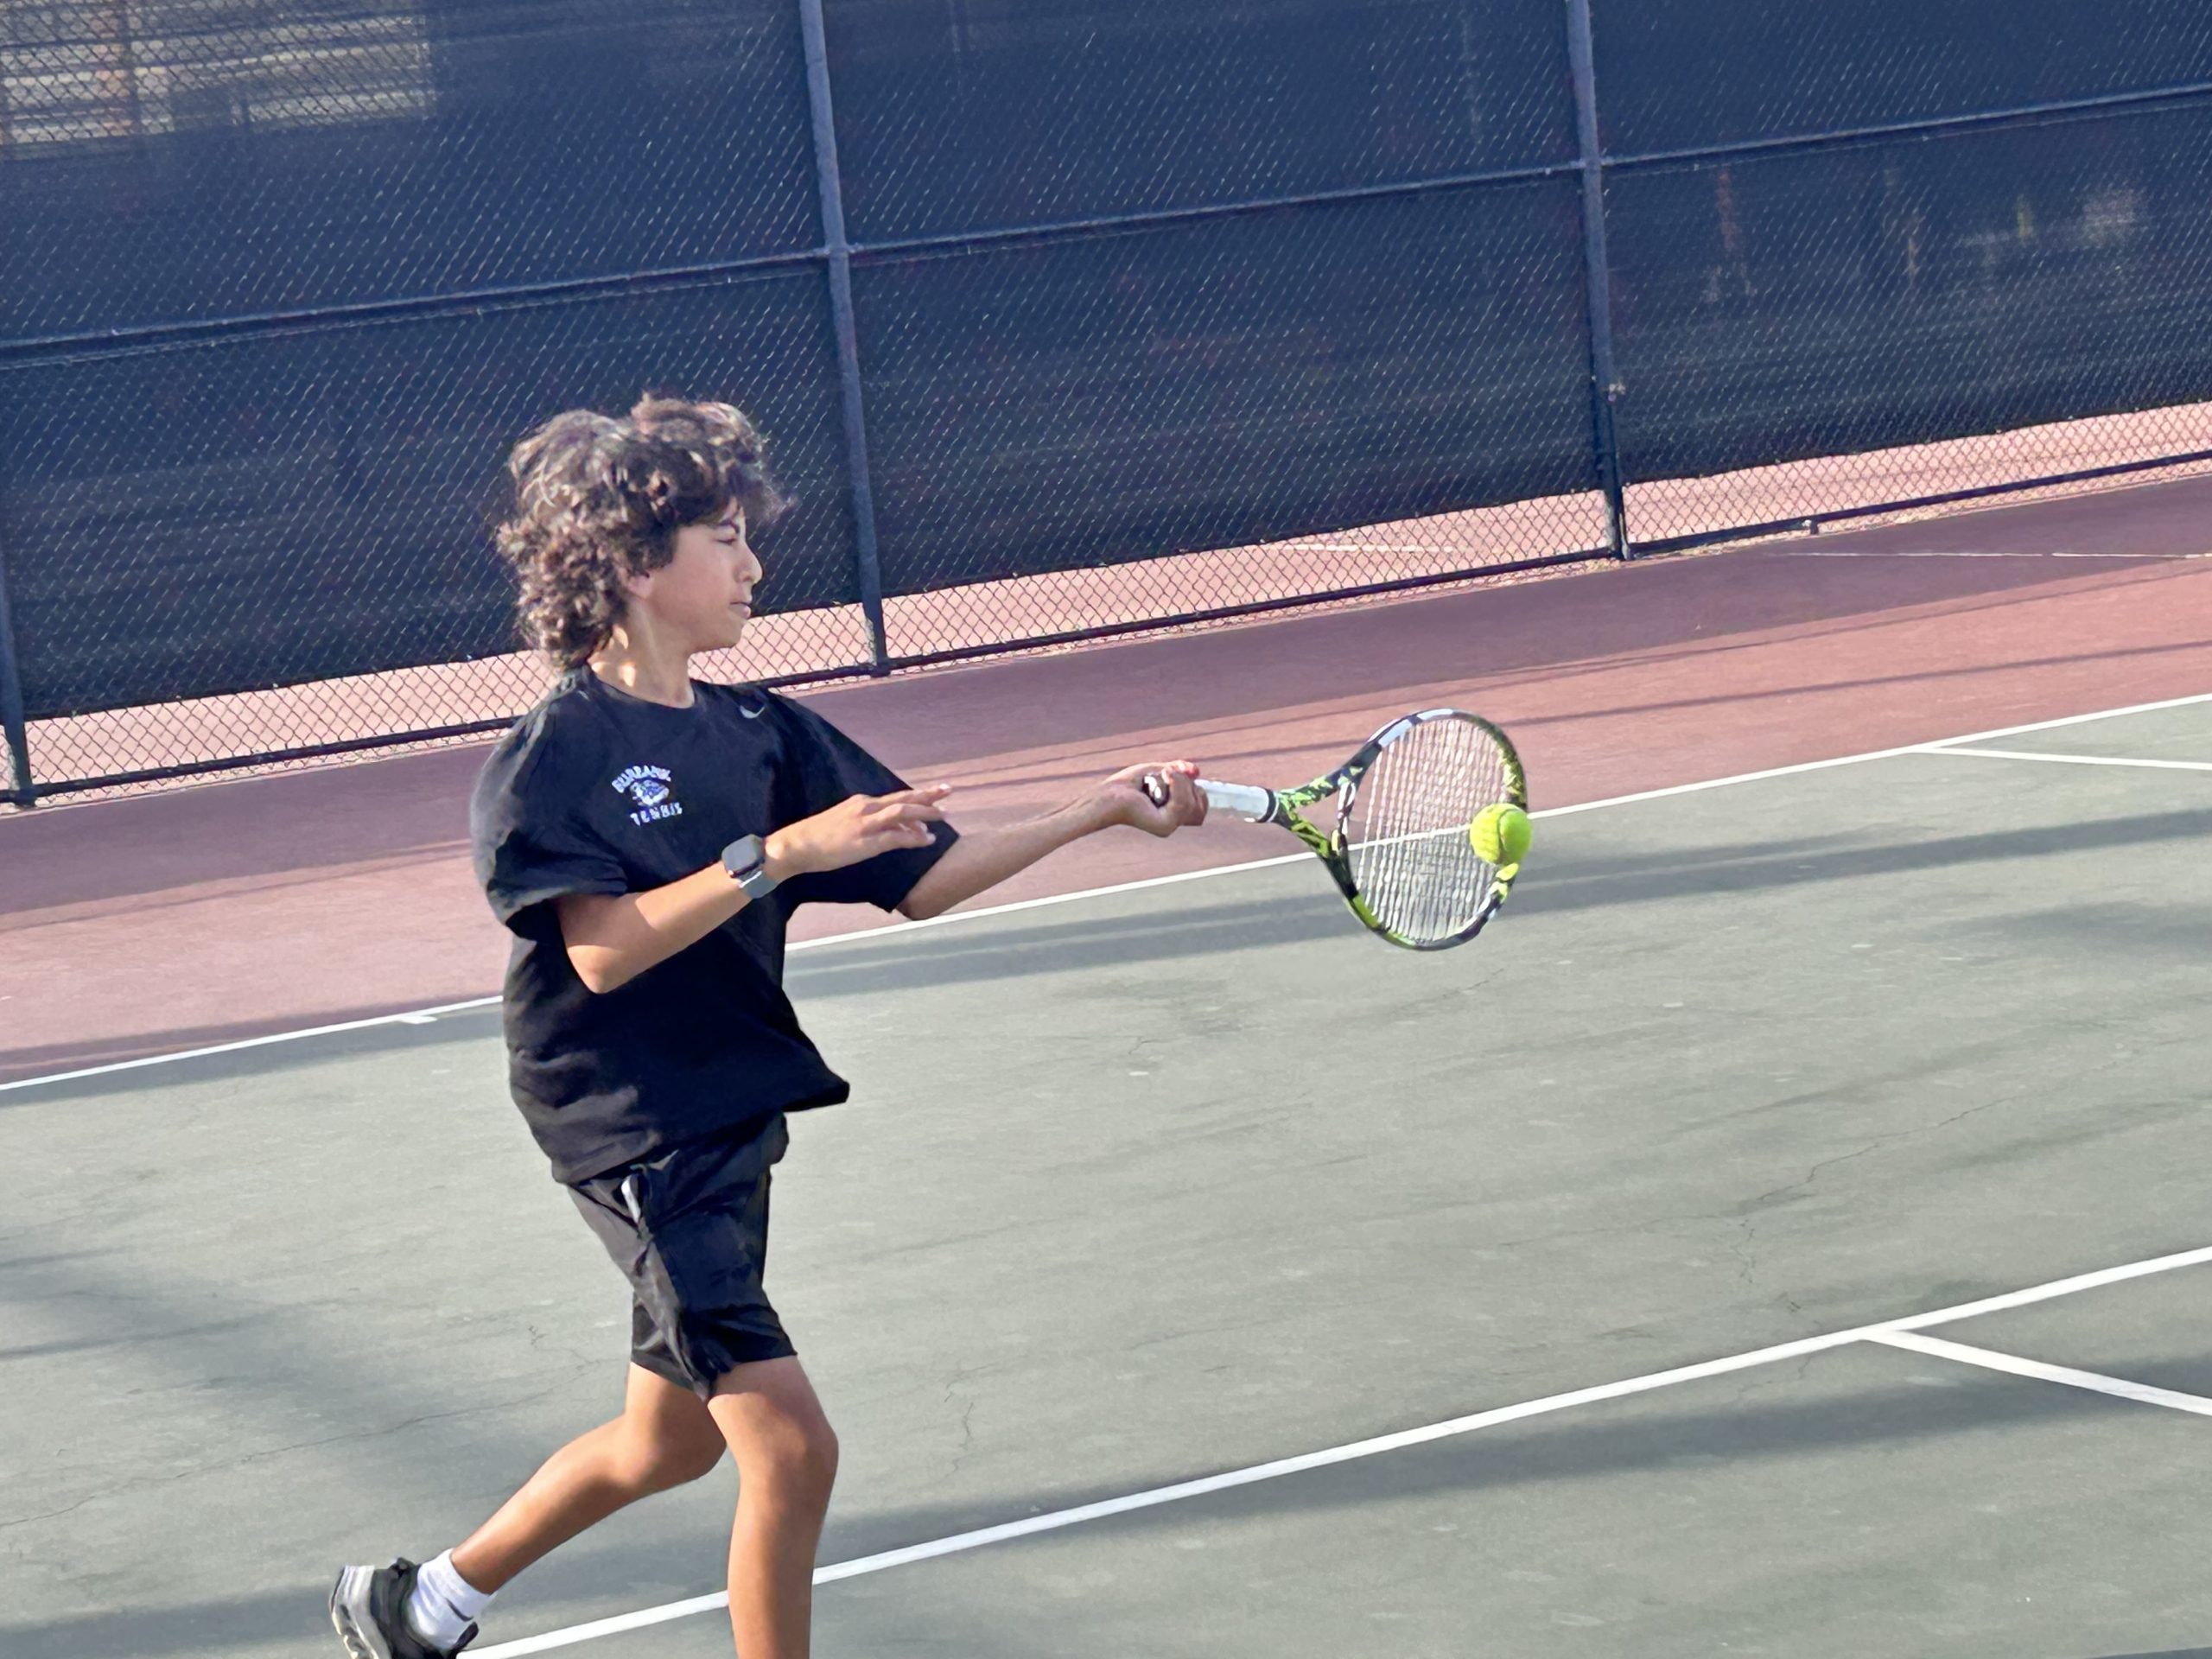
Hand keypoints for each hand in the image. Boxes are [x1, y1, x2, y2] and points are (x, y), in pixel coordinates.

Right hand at [765, 785, 952, 876]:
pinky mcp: (865, 840)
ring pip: (903, 812)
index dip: (916, 797)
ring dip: (926, 812)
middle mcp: (866, 807)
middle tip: (949, 791)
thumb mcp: (844, 825)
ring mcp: (866, 823)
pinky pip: (896, 836)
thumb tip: (889, 831)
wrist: (796, 845)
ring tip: (945, 815)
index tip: (933, 795)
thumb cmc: (817, 838)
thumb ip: (866, 825)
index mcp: (861, 803)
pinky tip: (928, 840)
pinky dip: (914, 837)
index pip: (894, 798)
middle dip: (928, 795)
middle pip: (903, 797)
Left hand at [1098, 760, 1205, 837]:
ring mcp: (1168, 827)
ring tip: (1164, 773)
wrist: (1109, 795)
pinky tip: (1165, 775)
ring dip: (1181, 782)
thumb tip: (1197, 772)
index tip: (1183, 777)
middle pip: (1199, 808)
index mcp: (1171, 815)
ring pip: (1191, 804)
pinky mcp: (1164, 826)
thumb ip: (1179, 771)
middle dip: (1189, 785)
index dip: (1198, 792)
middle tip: (1169, 773)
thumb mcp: (1158, 772)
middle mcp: (1172, 824)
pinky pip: (1182, 804)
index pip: (1200, 810)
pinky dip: (1177, 784)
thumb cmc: (1128, 785)